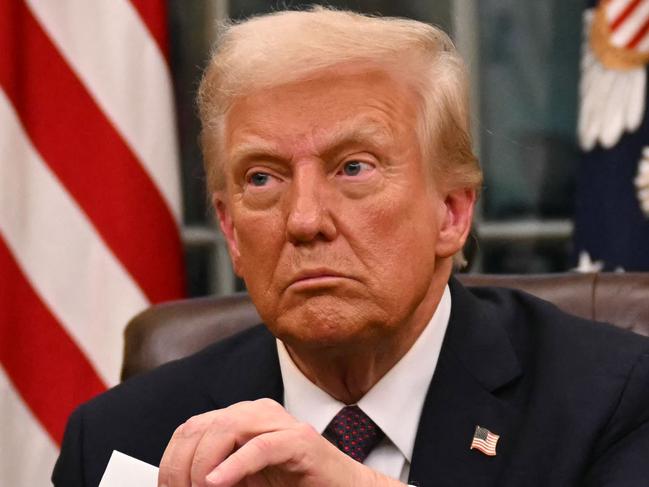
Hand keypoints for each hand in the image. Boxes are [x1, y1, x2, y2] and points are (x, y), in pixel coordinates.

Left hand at [158, 398, 404, 486]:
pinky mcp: (301, 441)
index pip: (191, 429)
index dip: (171, 462)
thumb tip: (177, 484)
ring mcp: (281, 423)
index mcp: (241, 419)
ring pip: (227, 429)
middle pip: (202, 428)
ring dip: (203, 468)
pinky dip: (235, 467)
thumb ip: (215, 478)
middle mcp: (258, 413)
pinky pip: (261, 447)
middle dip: (181, 468)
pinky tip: (218, 483)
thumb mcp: (244, 482)